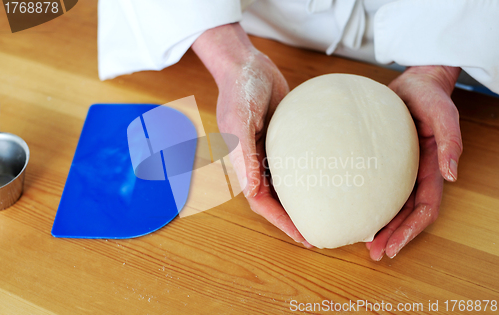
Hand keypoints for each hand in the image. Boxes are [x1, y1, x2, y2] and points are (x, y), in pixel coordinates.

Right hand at [192, 23, 311, 246]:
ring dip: (304, 202)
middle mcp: (256, 162)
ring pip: (288, 186)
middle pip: (276, 200)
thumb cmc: (240, 89)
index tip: (304, 238)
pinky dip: (309, 178)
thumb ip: (242, 153)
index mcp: (242, 163)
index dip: (281, 222)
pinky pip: (297, 165)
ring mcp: (271, 152)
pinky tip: (327, 182)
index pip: (261, 202)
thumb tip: (251, 191)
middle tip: (321, 234)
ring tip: (328, 214)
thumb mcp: (239, 118)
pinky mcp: (284, 140)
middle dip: (295, 219)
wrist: (247, 64)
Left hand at [367, 65, 462, 259]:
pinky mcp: (383, 161)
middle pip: (405, 214)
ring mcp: (400, 169)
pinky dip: (368, 202)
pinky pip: (377, 187)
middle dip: (392, 236)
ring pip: (391, 205)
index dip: (410, 231)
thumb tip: (452, 176)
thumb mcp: (444, 115)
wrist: (415, 82)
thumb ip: (450, 143)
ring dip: (380, 225)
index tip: (392, 247)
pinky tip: (352, 209)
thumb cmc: (431, 97)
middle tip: (373, 254)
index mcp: (431, 169)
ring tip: (362, 243)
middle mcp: (415, 174)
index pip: (424, 209)